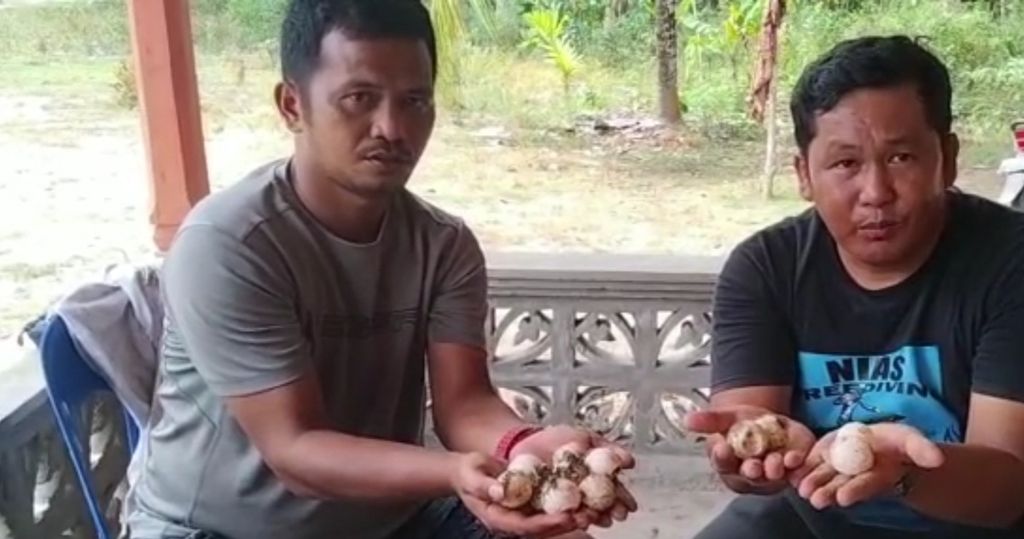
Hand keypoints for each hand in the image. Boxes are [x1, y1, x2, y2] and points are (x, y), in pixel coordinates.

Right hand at [449, 452, 579, 537]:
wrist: (468, 469)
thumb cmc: (467, 472)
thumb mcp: (471, 475)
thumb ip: (484, 485)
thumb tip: (500, 492)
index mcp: (497, 518)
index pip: (525, 526)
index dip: (546, 524)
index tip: (565, 518)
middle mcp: (512, 519)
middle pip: (542, 528)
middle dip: (565, 524)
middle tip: (587, 517)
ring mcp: (521, 511)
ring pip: (549, 519)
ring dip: (570, 517)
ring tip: (593, 511)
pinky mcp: (528, 501)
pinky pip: (548, 505)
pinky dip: (565, 503)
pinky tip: (583, 498)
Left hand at [509, 425, 638, 529]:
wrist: (527, 438)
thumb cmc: (558, 438)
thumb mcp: (587, 438)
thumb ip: (609, 448)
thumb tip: (629, 461)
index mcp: (594, 479)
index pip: (612, 492)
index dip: (621, 500)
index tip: (628, 507)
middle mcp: (582, 493)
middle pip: (599, 506)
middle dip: (609, 512)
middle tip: (616, 515)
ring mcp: (564, 500)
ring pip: (581, 512)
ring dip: (591, 517)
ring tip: (596, 517)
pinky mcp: (546, 504)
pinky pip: (557, 513)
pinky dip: (566, 516)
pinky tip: (573, 517)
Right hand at [683, 405, 815, 493]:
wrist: (770, 422)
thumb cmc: (743, 424)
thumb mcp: (727, 417)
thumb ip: (709, 420)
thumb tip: (686, 419)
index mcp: (728, 464)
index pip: (722, 464)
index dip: (722, 458)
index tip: (722, 448)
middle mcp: (748, 476)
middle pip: (748, 477)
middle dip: (751, 471)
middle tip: (752, 465)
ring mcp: (771, 477)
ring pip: (771, 479)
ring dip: (773, 471)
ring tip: (775, 460)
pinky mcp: (792, 472)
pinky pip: (794, 474)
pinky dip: (795, 467)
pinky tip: (793, 457)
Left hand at [791, 422, 943, 509]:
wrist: (879, 440)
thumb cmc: (898, 444)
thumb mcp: (911, 441)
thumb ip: (922, 450)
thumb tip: (938, 459)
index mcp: (875, 475)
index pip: (865, 486)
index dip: (855, 491)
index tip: (843, 498)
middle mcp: (854, 476)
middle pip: (840, 486)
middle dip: (828, 493)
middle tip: (816, 500)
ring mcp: (837, 468)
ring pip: (823, 478)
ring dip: (811, 485)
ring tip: (801, 490)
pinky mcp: (823, 458)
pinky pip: (809, 464)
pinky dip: (799, 469)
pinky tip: (789, 472)